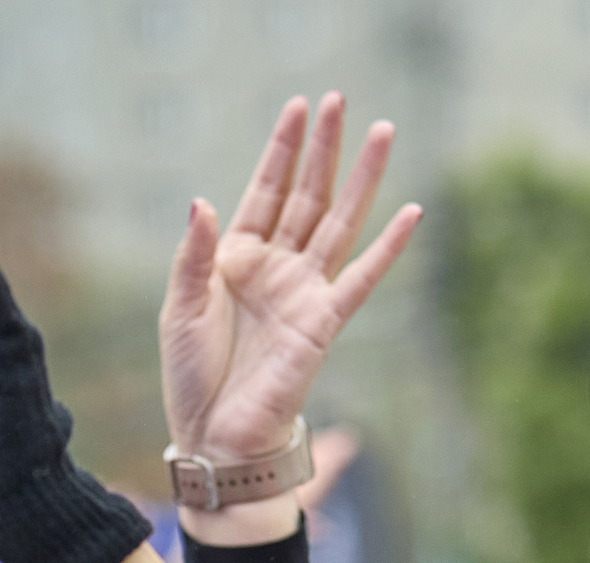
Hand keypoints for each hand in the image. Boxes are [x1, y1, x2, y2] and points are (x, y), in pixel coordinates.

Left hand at [160, 94, 419, 546]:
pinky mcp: (324, 323)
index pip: (265, 191)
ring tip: (381, 132)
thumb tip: (201, 201)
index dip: (282, 150)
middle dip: (323, 148)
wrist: (214, 435)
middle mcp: (275, 267)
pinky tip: (411, 214)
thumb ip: (192, 255)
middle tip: (340, 100)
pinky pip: (361, 278)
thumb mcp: (178, 308)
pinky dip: (387, 249)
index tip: (298, 107)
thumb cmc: (191, 376)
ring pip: (339, 222)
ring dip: (360, 179)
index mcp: (236, 258)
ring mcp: (303, 292)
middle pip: (307, 195)